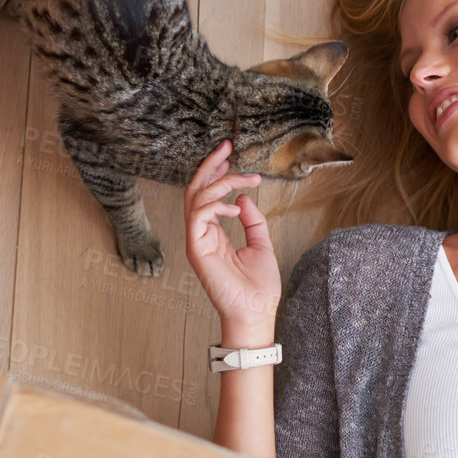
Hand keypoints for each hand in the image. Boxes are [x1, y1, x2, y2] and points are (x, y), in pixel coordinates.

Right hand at [183, 140, 280, 332]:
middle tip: (226, 146)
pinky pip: (198, 215)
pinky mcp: (196, 248)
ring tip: (246, 178)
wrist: (256, 311)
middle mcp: (201, 233)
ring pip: (196, 197)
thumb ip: (252, 220)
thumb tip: (242, 198)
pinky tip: (236, 208)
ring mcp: (197, 240)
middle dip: (210, 165)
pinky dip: (216, 204)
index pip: (207, 195)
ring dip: (221, 181)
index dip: (216, 172)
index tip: (230, 153)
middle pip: (196, 190)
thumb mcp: (261, 243)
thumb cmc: (259, 285)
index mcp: (214, 232)